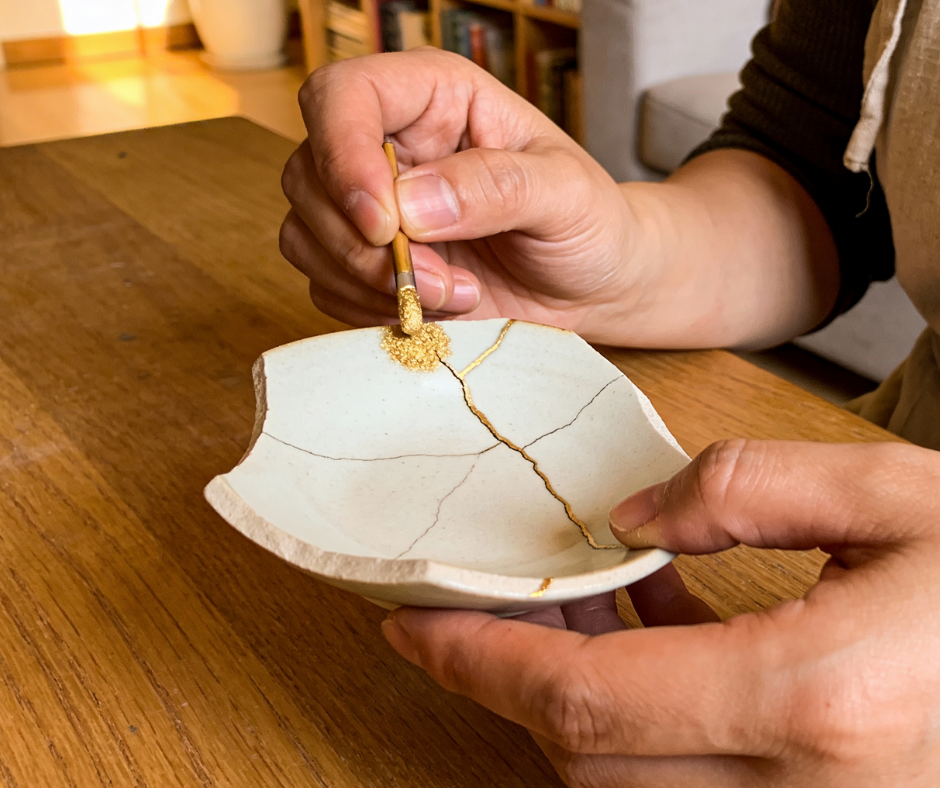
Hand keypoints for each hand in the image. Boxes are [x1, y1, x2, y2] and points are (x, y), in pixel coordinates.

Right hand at [279, 49, 643, 341]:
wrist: (593, 286)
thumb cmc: (589, 222)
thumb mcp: (566, 194)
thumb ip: (496, 187)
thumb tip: (410, 205)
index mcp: (432, 98)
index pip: (342, 96)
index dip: (342, 155)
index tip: (385, 224)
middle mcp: (389, 146)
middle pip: (308, 174)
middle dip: (364, 245)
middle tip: (444, 280)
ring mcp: (371, 208)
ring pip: (305, 235)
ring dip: (370, 284)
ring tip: (455, 296)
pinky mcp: (366, 264)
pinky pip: (325, 286)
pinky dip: (371, 310)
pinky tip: (435, 310)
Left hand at [381, 440, 939, 785]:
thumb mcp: (894, 497)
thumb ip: (746, 490)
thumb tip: (633, 513)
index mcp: (814, 704)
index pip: (582, 702)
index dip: (481, 662)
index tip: (412, 625)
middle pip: (586, 757)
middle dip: (514, 679)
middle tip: (483, 599)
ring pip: (625, 782)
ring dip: (571, 699)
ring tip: (567, 599)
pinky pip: (686, 782)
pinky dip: (639, 717)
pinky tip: (649, 627)